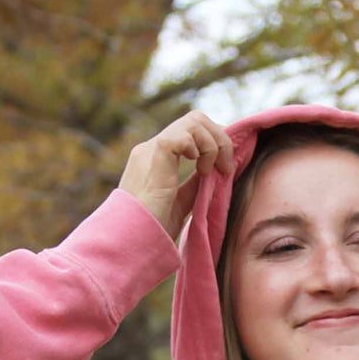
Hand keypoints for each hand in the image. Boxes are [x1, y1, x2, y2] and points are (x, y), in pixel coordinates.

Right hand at [119, 110, 234, 240]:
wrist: (132, 240)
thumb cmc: (153, 229)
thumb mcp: (180, 203)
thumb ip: (194, 185)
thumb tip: (215, 172)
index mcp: (156, 159)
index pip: (190, 132)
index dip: (214, 143)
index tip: (225, 167)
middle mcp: (153, 148)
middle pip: (196, 120)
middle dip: (220, 138)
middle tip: (225, 168)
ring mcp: (152, 148)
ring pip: (194, 121)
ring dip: (214, 143)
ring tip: (212, 171)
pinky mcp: (155, 153)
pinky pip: (185, 133)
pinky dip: (202, 148)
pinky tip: (201, 170)